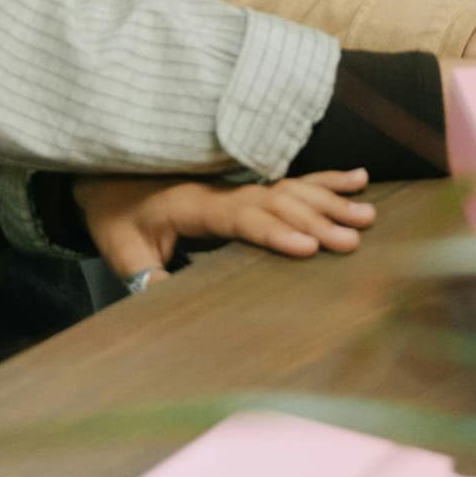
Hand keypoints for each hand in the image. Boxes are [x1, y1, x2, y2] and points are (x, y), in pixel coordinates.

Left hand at [72, 169, 377, 283]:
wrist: (107, 183)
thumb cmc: (115, 219)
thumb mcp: (120, 250)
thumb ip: (144, 273)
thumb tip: (168, 298)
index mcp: (193, 206)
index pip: (242, 217)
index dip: (275, 232)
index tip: (308, 249)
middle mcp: (222, 190)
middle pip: (278, 202)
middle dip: (317, 221)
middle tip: (354, 240)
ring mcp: (237, 185)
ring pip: (292, 190)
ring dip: (331, 201)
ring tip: (368, 216)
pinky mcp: (245, 188)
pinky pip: (291, 181)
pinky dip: (326, 180)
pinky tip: (360, 179)